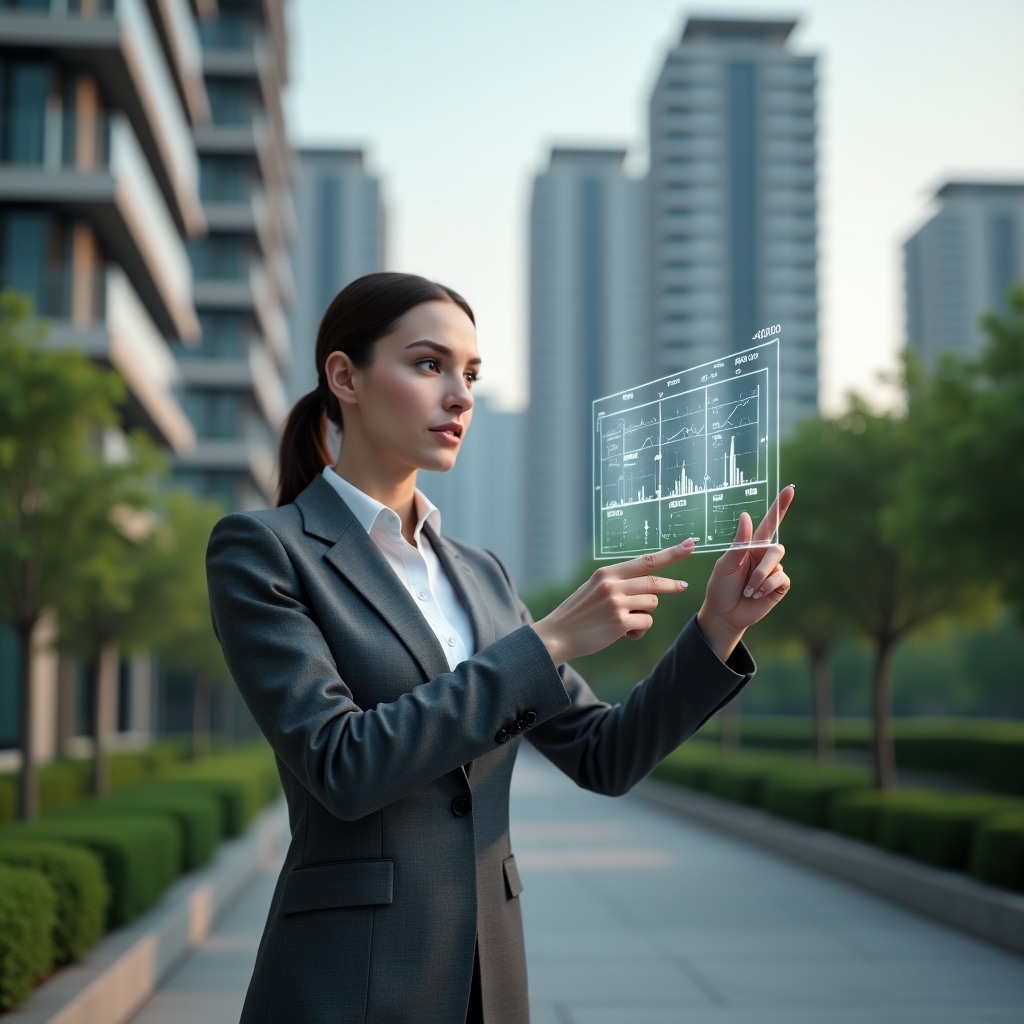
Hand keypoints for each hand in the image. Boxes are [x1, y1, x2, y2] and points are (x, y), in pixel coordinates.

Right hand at [532, 540, 694, 664]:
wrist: (557, 635)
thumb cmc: (579, 613)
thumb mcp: (594, 588)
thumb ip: (618, 582)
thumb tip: (649, 584)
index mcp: (607, 573)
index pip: (646, 560)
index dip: (671, 553)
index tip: (690, 545)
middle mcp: (612, 584)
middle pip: (655, 582)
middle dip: (673, 585)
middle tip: (684, 586)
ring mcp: (616, 603)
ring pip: (651, 604)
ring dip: (644, 614)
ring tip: (625, 622)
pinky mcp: (619, 623)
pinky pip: (645, 623)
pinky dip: (638, 631)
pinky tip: (623, 634)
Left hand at [696, 485, 794, 661]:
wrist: (724, 613)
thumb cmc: (720, 586)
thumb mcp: (725, 563)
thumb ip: (739, 542)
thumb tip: (747, 515)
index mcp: (751, 546)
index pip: (769, 523)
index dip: (780, 506)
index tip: (789, 489)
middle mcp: (765, 556)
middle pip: (776, 547)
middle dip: (763, 565)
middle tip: (749, 583)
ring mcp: (774, 571)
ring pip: (777, 564)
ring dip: (760, 579)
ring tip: (748, 590)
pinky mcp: (779, 586)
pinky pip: (781, 579)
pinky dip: (766, 587)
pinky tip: (756, 595)